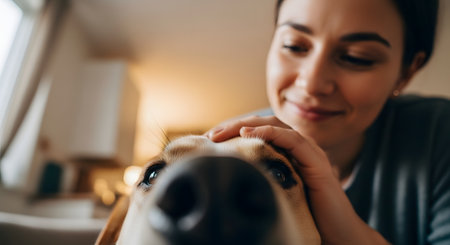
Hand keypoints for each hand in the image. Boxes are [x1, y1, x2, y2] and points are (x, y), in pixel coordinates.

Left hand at [206, 115, 389, 244]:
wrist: (338, 234)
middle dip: (235, 124)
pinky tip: (248, 133)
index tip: (210, 139)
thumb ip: (259, 177)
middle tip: (211, 134)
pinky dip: (269, 132)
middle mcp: (299, 147)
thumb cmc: (306, 216)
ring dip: (245, 124)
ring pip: (275, 124)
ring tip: (221, 133)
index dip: (234, 130)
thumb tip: (227, 176)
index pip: (259, 130)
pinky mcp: (317, 163)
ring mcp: (310, 152)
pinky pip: (292, 139)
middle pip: (264, 122)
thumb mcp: (275, 191)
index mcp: (289, 152)